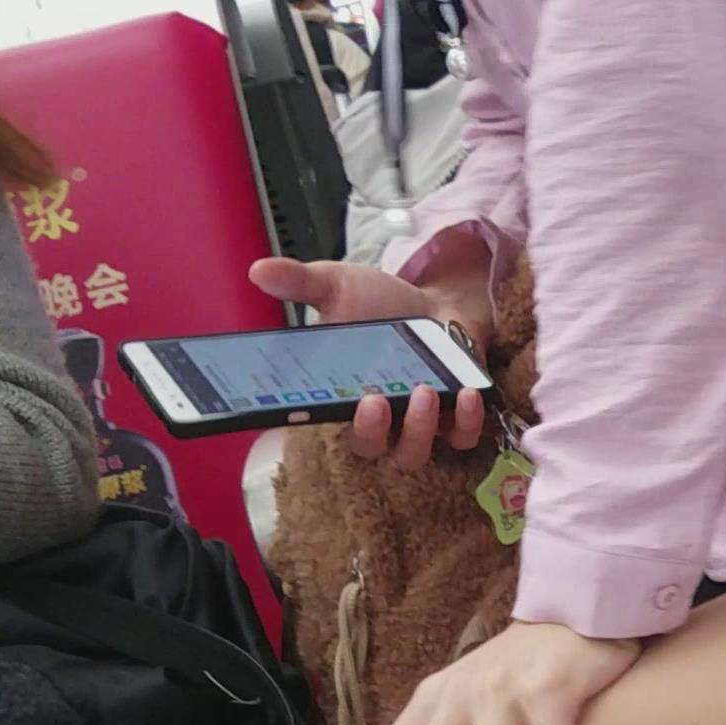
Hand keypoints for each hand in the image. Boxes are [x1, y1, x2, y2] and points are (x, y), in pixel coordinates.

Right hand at [250, 249, 494, 469]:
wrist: (437, 302)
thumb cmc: (382, 304)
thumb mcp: (339, 286)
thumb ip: (302, 283)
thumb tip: (258, 270)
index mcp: (339, 395)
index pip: (318, 421)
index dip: (309, 422)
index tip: (306, 404)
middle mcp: (377, 420)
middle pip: (368, 450)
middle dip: (370, 432)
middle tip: (373, 401)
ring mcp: (417, 423)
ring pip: (412, 453)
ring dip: (418, 429)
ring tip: (424, 392)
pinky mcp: (456, 418)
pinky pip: (461, 438)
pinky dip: (466, 422)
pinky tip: (467, 394)